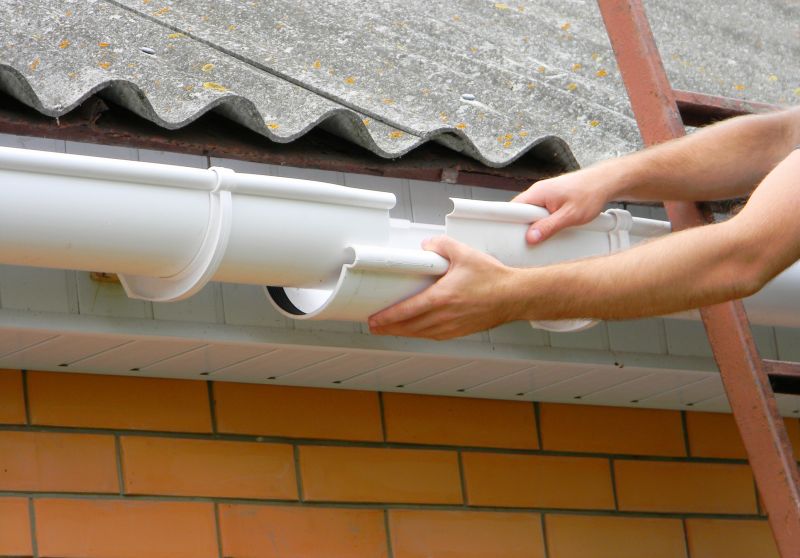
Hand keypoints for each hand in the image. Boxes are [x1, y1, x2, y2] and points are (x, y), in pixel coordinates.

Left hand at [368, 236, 517, 339]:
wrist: (514, 296)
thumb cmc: (493, 278)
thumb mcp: (464, 253)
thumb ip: (441, 245)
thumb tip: (425, 246)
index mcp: (442, 298)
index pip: (407, 310)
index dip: (387, 317)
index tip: (374, 320)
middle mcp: (445, 316)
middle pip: (409, 327)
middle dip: (389, 328)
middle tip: (375, 327)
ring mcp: (453, 327)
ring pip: (420, 333)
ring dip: (403, 333)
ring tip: (390, 330)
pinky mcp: (460, 331)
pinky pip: (434, 336)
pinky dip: (421, 334)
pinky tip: (416, 330)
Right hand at [512, 165, 615, 243]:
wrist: (604, 182)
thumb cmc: (590, 193)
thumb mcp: (570, 216)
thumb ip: (549, 227)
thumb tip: (531, 237)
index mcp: (537, 193)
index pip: (511, 208)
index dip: (507, 222)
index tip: (507, 235)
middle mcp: (537, 192)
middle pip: (518, 212)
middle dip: (522, 227)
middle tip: (530, 240)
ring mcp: (543, 194)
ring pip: (529, 213)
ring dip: (534, 224)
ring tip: (544, 233)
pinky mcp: (550, 198)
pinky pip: (538, 211)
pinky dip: (541, 221)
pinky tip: (551, 227)